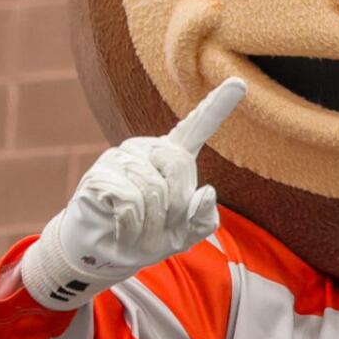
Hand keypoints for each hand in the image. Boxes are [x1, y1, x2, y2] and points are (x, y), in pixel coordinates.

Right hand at [20, 78, 245, 308]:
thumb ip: (203, 217)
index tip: (239, 83)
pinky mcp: (99, 174)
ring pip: (153, 189)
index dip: (218, 106)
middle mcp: (145, 149)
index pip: (197, 127)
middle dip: (176, 205)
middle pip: (179, 164)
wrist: (106, 255)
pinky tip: (122, 228)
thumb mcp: (184, 233)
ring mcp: (119, 158)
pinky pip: (130, 201)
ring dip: (151, 223)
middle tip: (160, 226)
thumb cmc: (147, 238)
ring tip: (138, 229)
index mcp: (172, 157)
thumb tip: (207, 192)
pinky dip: (132, 225)